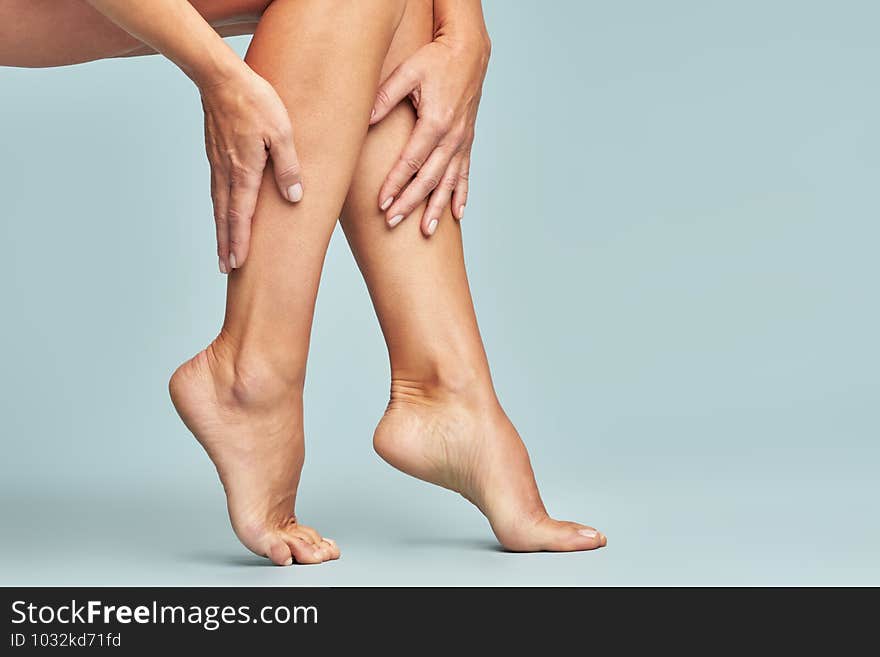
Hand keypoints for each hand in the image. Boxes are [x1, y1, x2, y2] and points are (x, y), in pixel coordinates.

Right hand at [200, 66, 302, 272]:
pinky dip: (219, 209)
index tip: (238, 263)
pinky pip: (217, 188)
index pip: (241, 215)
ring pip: (218, 204)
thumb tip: (294, 196)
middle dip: (226, 244)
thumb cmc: (254, 100)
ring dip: (221, 229)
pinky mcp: (215, 153)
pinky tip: (222, 213)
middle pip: (225, 216)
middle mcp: (226, 171)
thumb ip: (287, 166)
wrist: (219, 76)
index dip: (240, 241)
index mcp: (243, 170)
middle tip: (225, 268)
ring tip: (223, 249)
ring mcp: (217, 163)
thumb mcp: (282, 132)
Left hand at [370, 31, 489, 235]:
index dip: (395, 184)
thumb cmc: (435, 59)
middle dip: (410, 203)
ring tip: (427, 230)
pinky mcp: (467, 142)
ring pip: (448, 183)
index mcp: (436, 123)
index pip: (411, 162)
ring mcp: (462, 142)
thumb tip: (363, 120)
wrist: (469, 52)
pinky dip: (461, 195)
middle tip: (393, 222)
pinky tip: (457, 215)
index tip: (382, 203)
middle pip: (428, 179)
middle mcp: (452, 138)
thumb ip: (384, 97)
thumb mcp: (407, 72)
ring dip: (437, 208)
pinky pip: (465, 174)